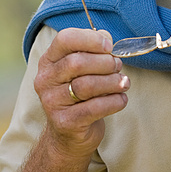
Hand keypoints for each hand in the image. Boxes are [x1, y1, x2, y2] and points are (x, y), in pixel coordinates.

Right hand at [34, 27, 129, 159]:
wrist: (70, 133)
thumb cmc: (81, 93)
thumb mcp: (84, 68)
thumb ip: (94, 49)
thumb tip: (106, 38)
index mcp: (49, 60)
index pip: (65, 39)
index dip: (91, 39)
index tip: (109, 46)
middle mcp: (45, 79)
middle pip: (77, 62)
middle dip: (105, 63)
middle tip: (118, 66)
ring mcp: (52, 102)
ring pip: (87, 85)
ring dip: (112, 82)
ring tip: (124, 83)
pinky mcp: (65, 122)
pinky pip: (95, 108)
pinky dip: (114, 101)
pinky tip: (121, 99)